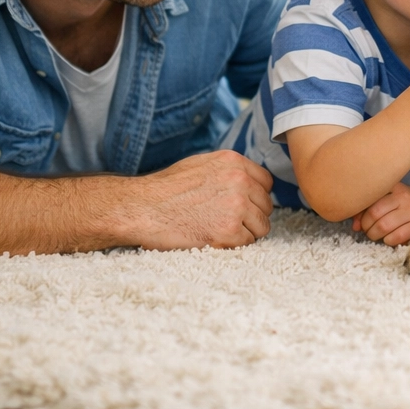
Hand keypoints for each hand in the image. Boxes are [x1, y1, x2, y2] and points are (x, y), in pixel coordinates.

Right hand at [127, 150, 273, 249]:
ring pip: (261, 227)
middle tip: (228, 222)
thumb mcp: (201, 164)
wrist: (143, 208)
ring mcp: (236, 206)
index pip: (266, 182)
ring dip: (245, 232)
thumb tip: (249, 181)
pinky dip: (234, 246)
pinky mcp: (228, 231)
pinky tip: (214, 239)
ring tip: (220, 231)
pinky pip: (247, 243)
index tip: (244, 205)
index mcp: (234, 162)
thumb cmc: (166, 189)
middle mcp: (239, 181)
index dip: (256, 197)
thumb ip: (228, 170)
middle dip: (251, 216)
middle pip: (266, 206)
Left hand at [352, 182, 409, 245]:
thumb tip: (355, 226)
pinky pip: (396, 237)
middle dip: (366, 226)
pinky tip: (388, 238)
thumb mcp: (390, 199)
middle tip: (367, 229)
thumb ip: (369, 208)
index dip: (359, 212)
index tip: (359, 220)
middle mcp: (404, 197)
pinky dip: (387, 241)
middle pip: (374, 213)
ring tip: (375, 235)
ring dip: (374, 235)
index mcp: (394, 186)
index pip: (370, 198)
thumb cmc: (405, 204)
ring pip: (384, 226)